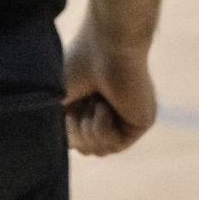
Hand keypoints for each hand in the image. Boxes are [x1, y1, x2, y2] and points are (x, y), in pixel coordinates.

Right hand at [62, 11, 156, 155]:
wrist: (106, 47)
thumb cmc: (78, 64)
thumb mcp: (57, 103)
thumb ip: (58, 129)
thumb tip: (57, 152)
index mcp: (92, 108)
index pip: (74, 139)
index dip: (64, 126)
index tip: (67, 103)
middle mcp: (112, 115)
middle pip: (85, 149)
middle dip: (74, 128)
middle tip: (81, 100)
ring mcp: (127, 120)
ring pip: (98, 151)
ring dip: (87, 128)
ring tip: (94, 101)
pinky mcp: (142, 123)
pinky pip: (115, 146)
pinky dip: (102, 127)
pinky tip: (105, 105)